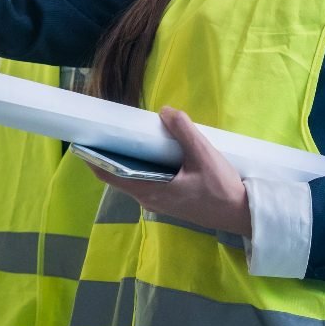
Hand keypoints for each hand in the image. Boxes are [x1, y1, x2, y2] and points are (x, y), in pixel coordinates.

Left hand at [89, 107, 251, 236]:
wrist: (241, 214)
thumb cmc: (220, 188)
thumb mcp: (203, 154)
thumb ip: (183, 131)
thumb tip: (165, 111)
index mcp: (149, 189)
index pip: (109, 175)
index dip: (93, 159)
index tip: (83, 140)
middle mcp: (147, 198)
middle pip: (117, 175)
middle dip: (108, 154)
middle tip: (103, 129)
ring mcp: (157, 201)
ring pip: (131, 177)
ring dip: (125, 159)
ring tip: (122, 135)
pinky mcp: (168, 200)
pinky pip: (144, 180)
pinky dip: (140, 165)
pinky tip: (147, 150)